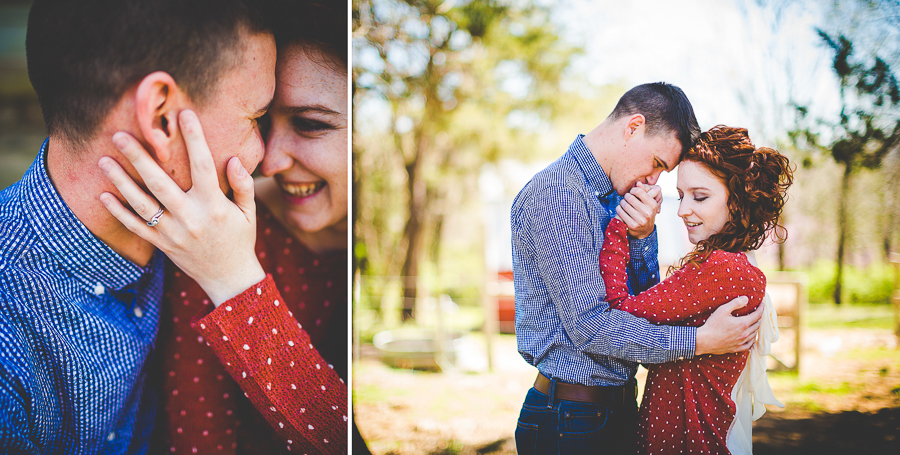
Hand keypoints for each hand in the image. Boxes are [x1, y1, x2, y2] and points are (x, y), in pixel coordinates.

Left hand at [98, 109, 265, 305]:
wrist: (229, 278)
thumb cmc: (240, 239)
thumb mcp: (249, 212)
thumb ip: (243, 185)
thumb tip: (234, 159)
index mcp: (214, 205)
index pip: (202, 165)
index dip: (194, 138)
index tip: (185, 114)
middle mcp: (191, 217)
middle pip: (160, 182)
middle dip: (138, 157)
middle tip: (119, 134)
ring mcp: (173, 232)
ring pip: (141, 203)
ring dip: (120, 181)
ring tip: (103, 160)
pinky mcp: (162, 244)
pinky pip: (135, 227)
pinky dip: (118, 212)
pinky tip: (103, 196)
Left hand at [616, 182, 661, 238]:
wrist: (645, 230)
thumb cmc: (646, 212)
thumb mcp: (649, 203)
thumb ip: (644, 192)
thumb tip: (638, 183)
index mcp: (653, 204)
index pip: (639, 191)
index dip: (633, 190)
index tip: (631, 192)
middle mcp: (648, 212)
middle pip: (630, 198)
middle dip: (626, 196)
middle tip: (626, 197)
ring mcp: (640, 220)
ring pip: (625, 205)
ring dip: (621, 203)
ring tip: (623, 203)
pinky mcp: (633, 225)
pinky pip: (621, 213)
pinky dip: (618, 209)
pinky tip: (620, 209)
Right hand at [695, 296, 763, 354]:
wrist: (704, 341)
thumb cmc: (712, 324)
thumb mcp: (722, 310)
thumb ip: (736, 303)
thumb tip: (747, 298)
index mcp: (743, 323)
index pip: (757, 315)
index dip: (761, 308)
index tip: (762, 304)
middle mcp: (745, 334)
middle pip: (757, 325)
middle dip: (759, 318)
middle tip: (758, 313)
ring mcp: (741, 342)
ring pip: (754, 335)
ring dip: (756, 328)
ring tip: (755, 323)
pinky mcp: (736, 348)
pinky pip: (749, 345)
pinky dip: (752, 340)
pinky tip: (751, 338)